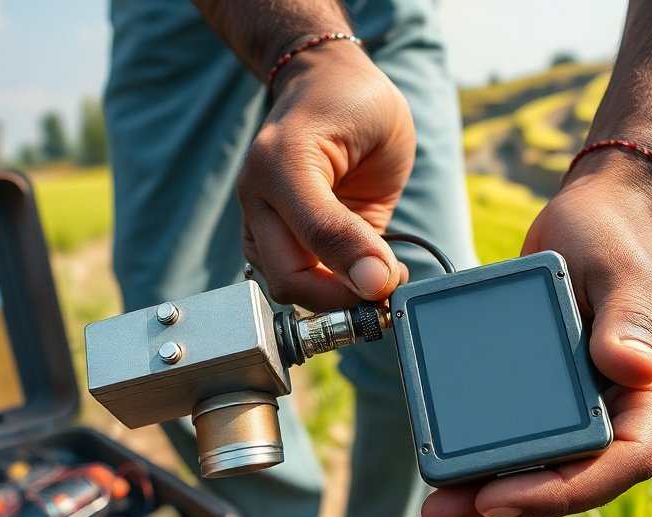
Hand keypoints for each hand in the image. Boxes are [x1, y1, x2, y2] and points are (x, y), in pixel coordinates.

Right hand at [239, 42, 413, 310]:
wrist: (331, 84)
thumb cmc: (347, 101)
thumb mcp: (366, 145)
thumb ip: (354, 227)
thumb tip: (371, 286)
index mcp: (272, 177)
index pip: (301, 254)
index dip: (347, 278)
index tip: (390, 279)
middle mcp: (261, 208)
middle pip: (290, 285)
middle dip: (341, 298)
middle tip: (387, 288)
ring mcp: (270, 226)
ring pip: (295, 291)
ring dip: (340, 298)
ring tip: (382, 275)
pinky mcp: (287, 239)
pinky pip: (307, 282)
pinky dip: (340, 290)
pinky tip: (371, 271)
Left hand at [422, 156, 651, 516]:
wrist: (590, 210)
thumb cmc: (613, 234)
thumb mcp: (620, 268)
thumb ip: (625, 316)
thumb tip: (631, 369)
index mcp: (649, 388)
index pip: (625, 460)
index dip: (568, 490)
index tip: (503, 497)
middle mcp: (616, 405)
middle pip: (573, 475)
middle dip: (513, 501)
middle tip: (445, 511)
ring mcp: (578, 401)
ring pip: (541, 464)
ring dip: (488, 487)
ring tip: (436, 503)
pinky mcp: (543, 390)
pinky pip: (517, 431)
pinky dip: (481, 450)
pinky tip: (440, 455)